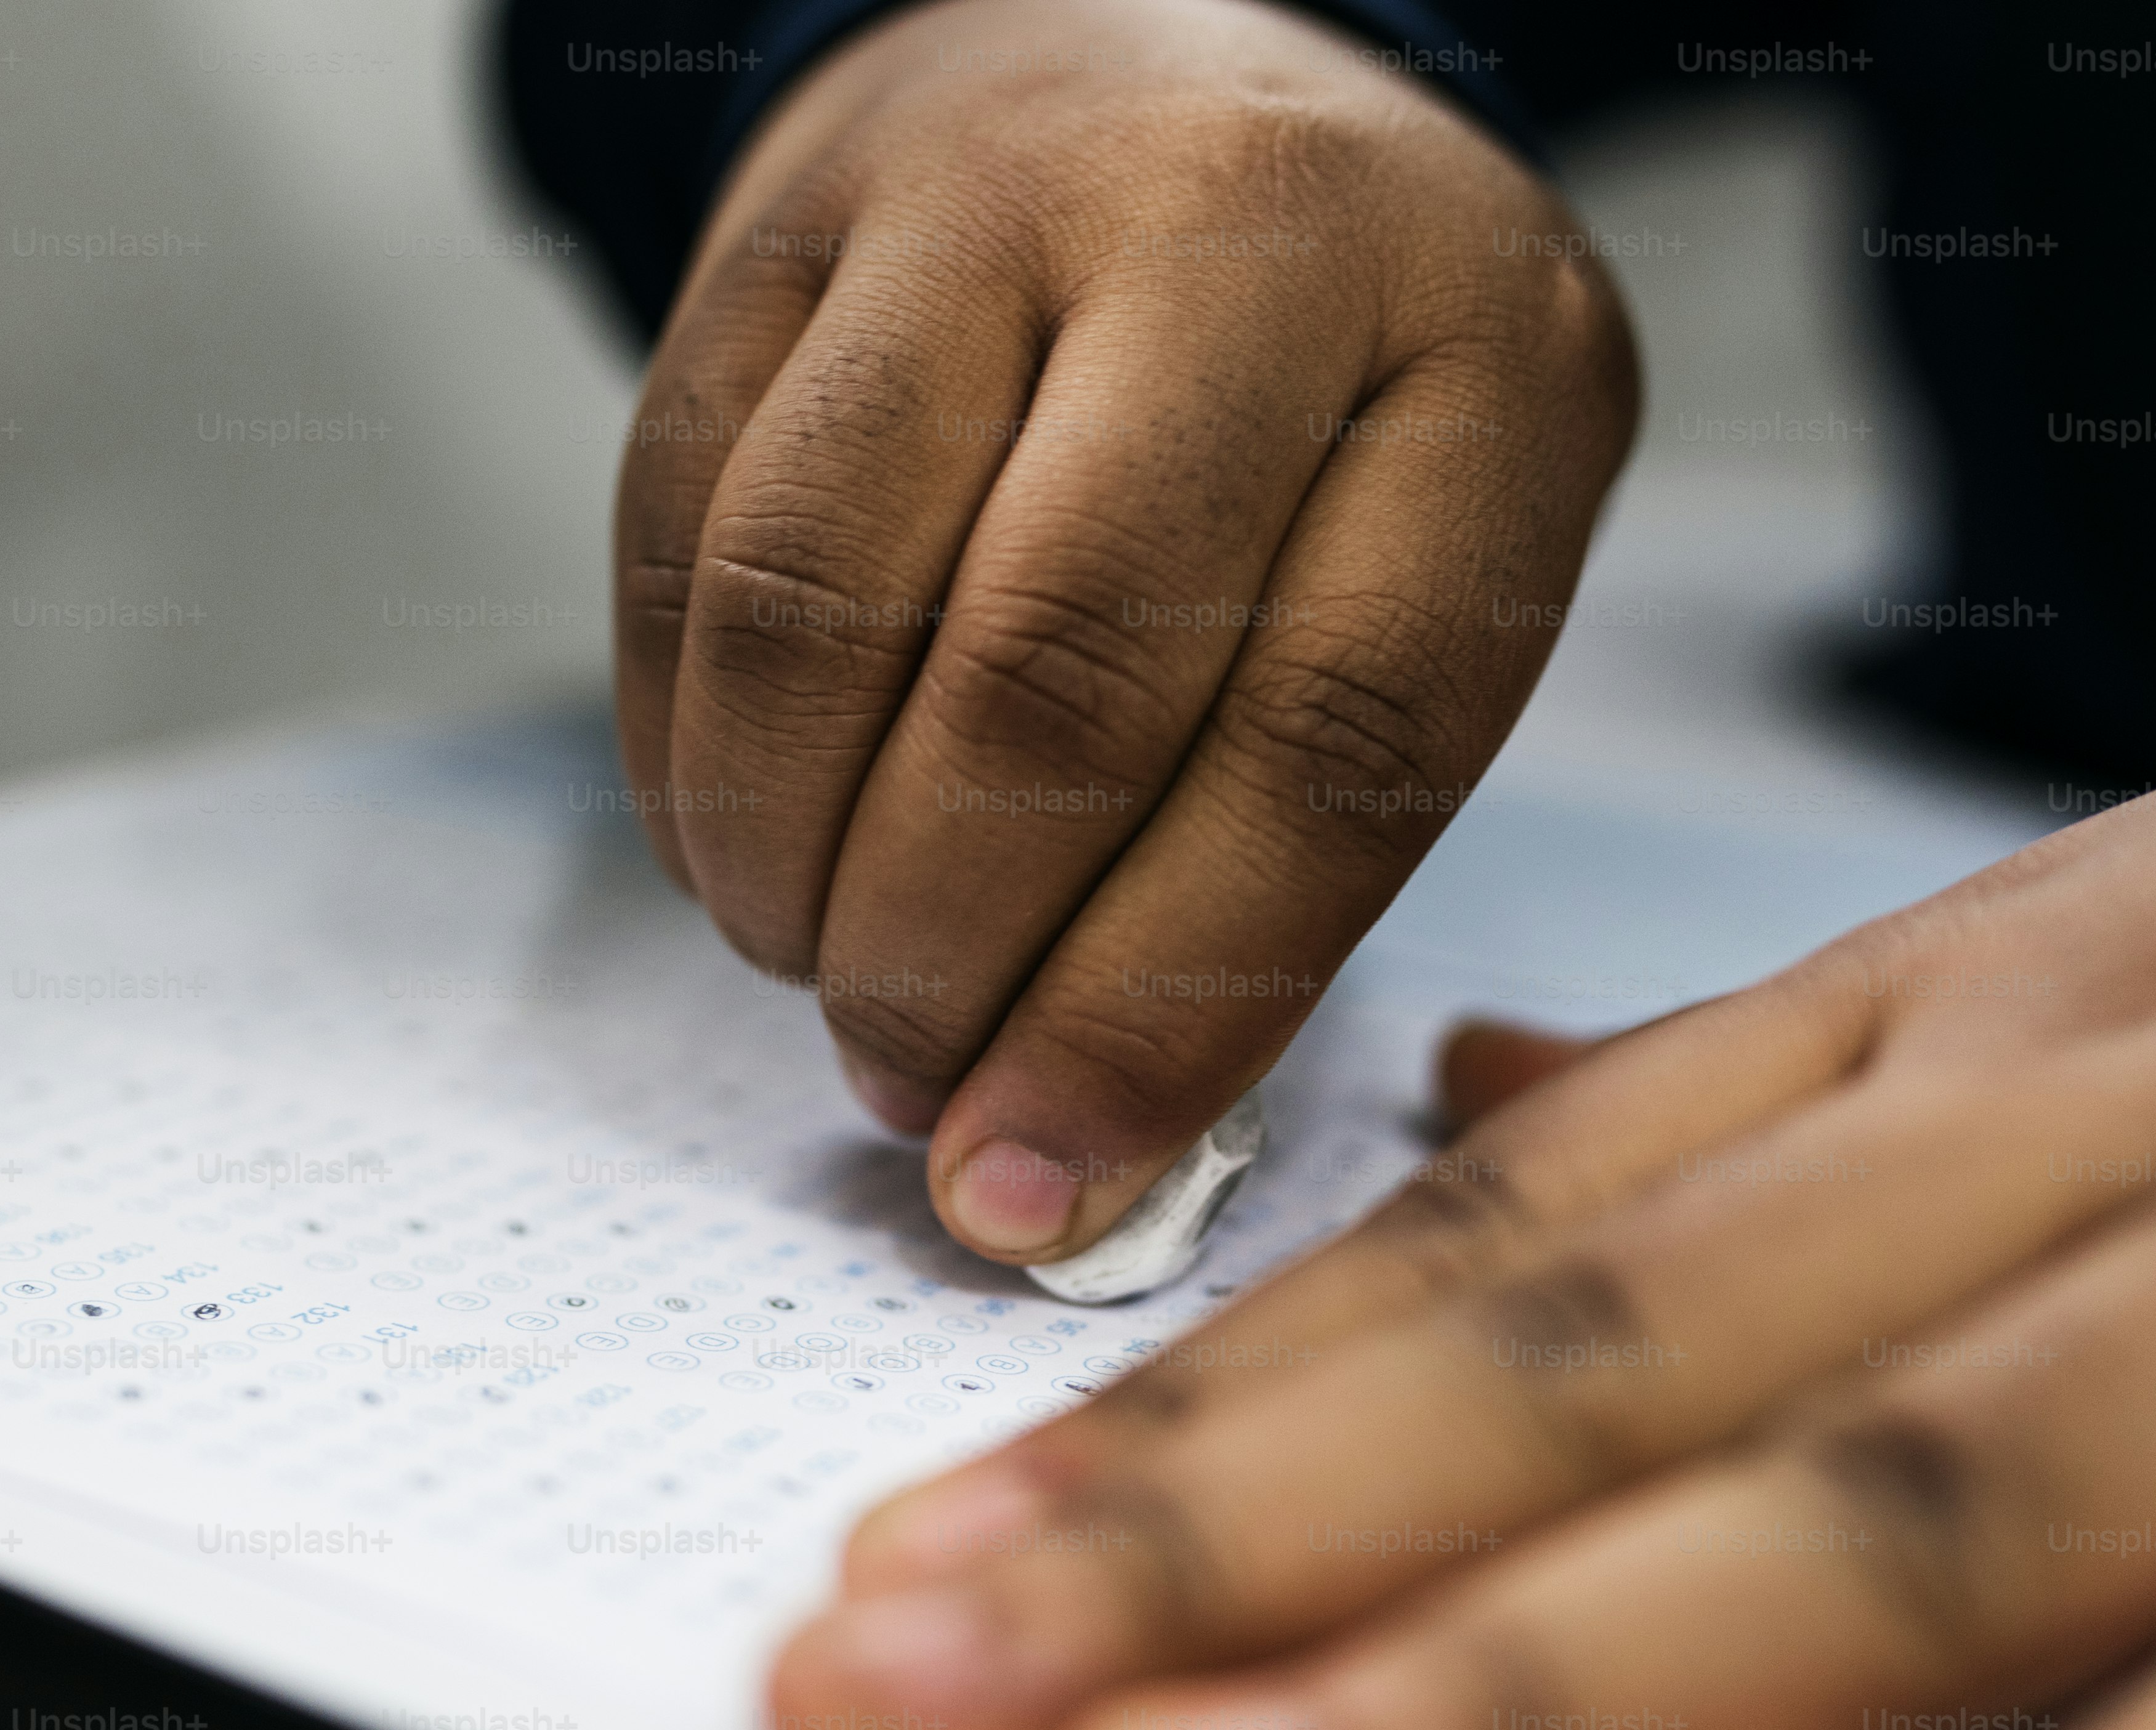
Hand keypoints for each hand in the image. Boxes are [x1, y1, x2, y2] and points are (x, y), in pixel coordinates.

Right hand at [613, 0, 1633, 1262]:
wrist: (1143, 54)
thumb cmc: (1317, 398)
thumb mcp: (1424, 559)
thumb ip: (1297, 842)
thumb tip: (1057, 1160)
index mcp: (1475, 355)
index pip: (1324, 743)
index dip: (1160, 1013)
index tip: (1040, 1190)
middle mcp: (1235, 232)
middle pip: (1050, 674)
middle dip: (948, 959)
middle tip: (917, 1088)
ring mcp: (984, 198)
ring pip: (816, 603)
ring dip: (790, 868)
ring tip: (824, 971)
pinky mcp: (780, 225)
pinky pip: (680, 538)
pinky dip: (688, 753)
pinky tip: (743, 845)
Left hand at [770, 623, 2155, 1729]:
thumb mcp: (2117, 940)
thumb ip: (1788, 1085)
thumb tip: (1472, 1101)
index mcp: (1965, 1029)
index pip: (1492, 1248)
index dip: (1173, 1421)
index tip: (915, 1564)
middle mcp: (2100, 1150)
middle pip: (1597, 1377)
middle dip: (1216, 1561)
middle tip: (903, 1703)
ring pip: (1900, 1513)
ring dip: (1532, 1692)